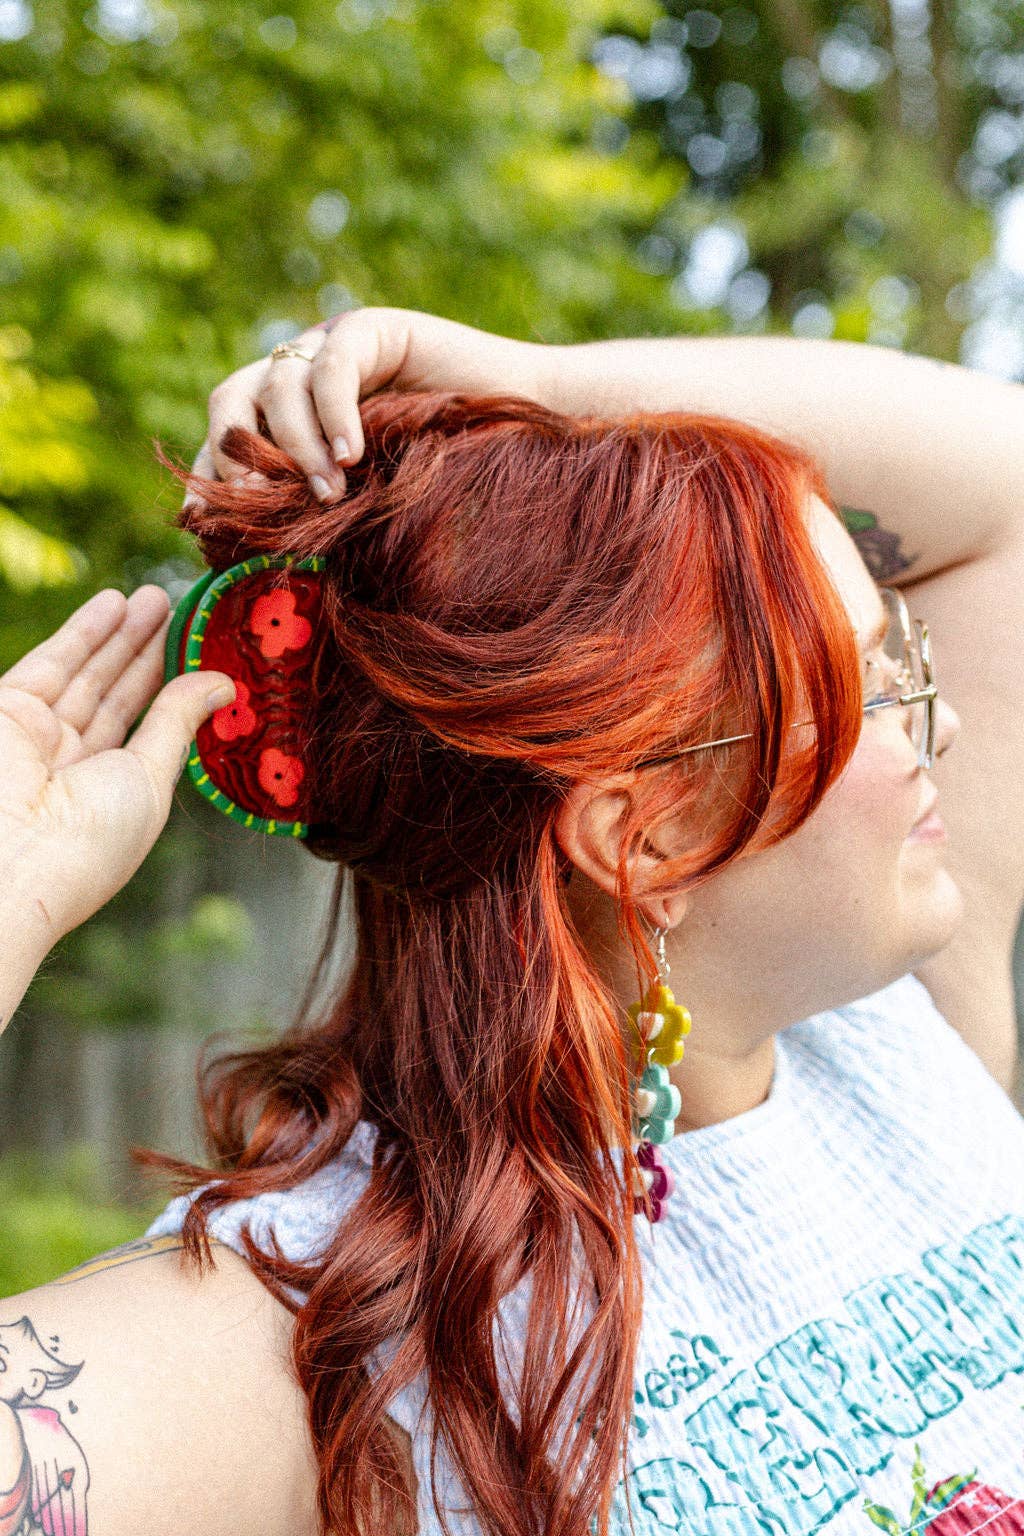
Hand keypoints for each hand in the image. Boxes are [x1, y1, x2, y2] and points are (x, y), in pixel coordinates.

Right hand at [0, 585, 234, 948]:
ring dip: (123, 634)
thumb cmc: (90, 840)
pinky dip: (85, 632)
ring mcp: (39, 737)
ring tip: (158, 597)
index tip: (200, 655)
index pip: (148, 730)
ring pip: (89, 674)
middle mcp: (73, 767)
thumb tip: (222, 683)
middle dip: (149, 653)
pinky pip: (53, 663)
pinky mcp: (8, 709)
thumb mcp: (149, 778)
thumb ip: (178, 723)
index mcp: (111, 796)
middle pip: (120, 697)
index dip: (172, 690)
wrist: (12, 860)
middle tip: (182, 612)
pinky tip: (115, 603)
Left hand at [188, 307, 544, 503]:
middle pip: (231, 398)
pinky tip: (352, 456)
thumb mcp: (372, 506)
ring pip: (277, 384)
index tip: (204, 525)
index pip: (227, 438)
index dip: (209, 476)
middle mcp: (303, 377)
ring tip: (330, 493)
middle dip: (233, 454)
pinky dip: (332, 414)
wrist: (528, 433)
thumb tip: (259, 570)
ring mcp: (334, 347)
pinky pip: (331, 365)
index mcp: (292, 418)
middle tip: (252, 503)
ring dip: (294, 447)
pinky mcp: (373, 329)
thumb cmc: (456, 482)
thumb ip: (322, 518)